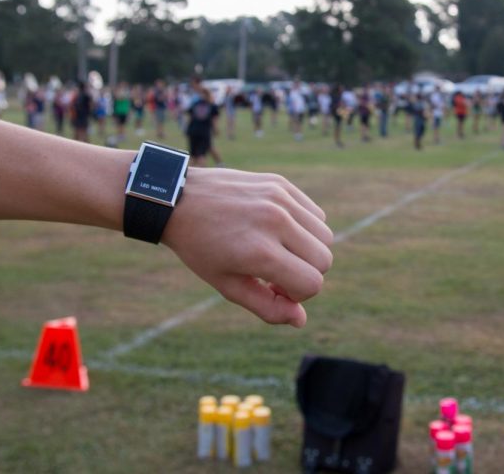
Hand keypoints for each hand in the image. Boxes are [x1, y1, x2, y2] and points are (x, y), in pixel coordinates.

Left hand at [162, 168, 332, 327]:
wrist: (178, 199)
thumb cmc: (200, 248)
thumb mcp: (227, 285)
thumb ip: (267, 307)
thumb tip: (301, 320)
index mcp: (260, 252)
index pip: (312, 284)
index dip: (297, 295)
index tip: (274, 288)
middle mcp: (276, 222)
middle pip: (324, 260)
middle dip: (306, 273)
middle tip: (277, 271)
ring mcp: (280, 199)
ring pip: (325, 236)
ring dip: (308, 250)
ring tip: (279, 249)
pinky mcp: (281, 184)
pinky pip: (315, 214)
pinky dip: (305, 227)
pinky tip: (278, 229)